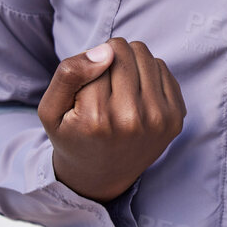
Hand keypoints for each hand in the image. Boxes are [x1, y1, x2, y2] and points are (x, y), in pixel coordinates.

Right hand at [38, 37, 186, 203]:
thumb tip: (106, 51)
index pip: (102, 55)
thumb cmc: (73, 136)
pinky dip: (148, 73)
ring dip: (130, 63)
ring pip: (146, 56)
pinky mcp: (175, 119)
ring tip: (118, 87)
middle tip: (102, 83)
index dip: (91, 62)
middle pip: (126, 51)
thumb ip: (69, 74)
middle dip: (111, 56)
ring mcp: (158, 121)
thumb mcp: (51, 110)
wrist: (101, 175)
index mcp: (96, 119)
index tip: (86, 86)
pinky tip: (136, 94)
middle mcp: (131, 120)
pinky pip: (163, 69)